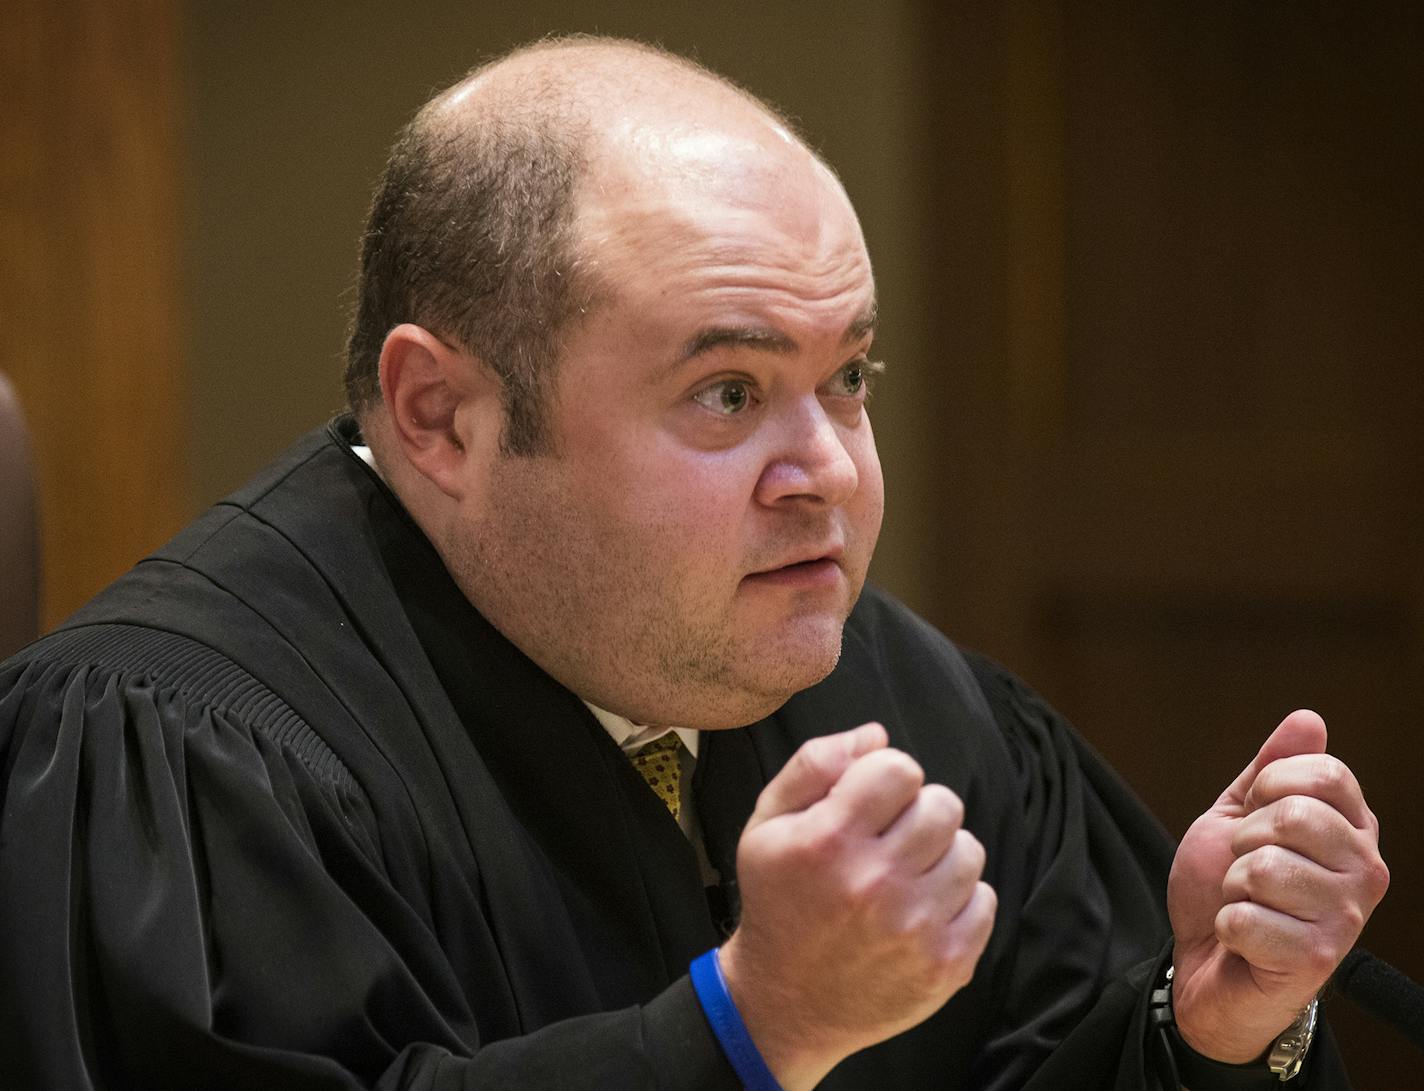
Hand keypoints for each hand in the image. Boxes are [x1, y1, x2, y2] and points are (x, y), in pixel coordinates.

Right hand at [719, 723, 996, 1089]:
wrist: (785, 1004)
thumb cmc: (778, 902)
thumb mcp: (767, 824)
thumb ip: (814, 765)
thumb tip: (878, 735)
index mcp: (828, 841)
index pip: (899, 768)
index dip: (887, 777)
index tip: (871, 803)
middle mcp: (875, 883)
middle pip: (942, 805)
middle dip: (917, 813)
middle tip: (891, 841)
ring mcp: (916, 928)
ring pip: (968, 850)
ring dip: (941, 856)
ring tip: (907, 876)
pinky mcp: (947, 965)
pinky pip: (985, 900)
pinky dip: (960, 900)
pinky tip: (922, 910)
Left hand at [1167, 710, 1388, 1062]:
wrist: (1206, 965)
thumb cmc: (1225, 889)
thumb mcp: (1238, 815)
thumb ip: (1269, 769)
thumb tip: (1308, 720)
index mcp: (1351, 829)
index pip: (1323, 774)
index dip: (1270, 786)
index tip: (1257, 815)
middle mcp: (1364, 870)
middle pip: (1294, 816)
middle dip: (1245, 840)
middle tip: (1246, 868)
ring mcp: (1346, 916)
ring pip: (1263, 868)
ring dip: (1233, 886)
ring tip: (1248, 903)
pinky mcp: (1318, 958)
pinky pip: (1245, 916)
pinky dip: (1227, 924)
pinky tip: (1244, 937)